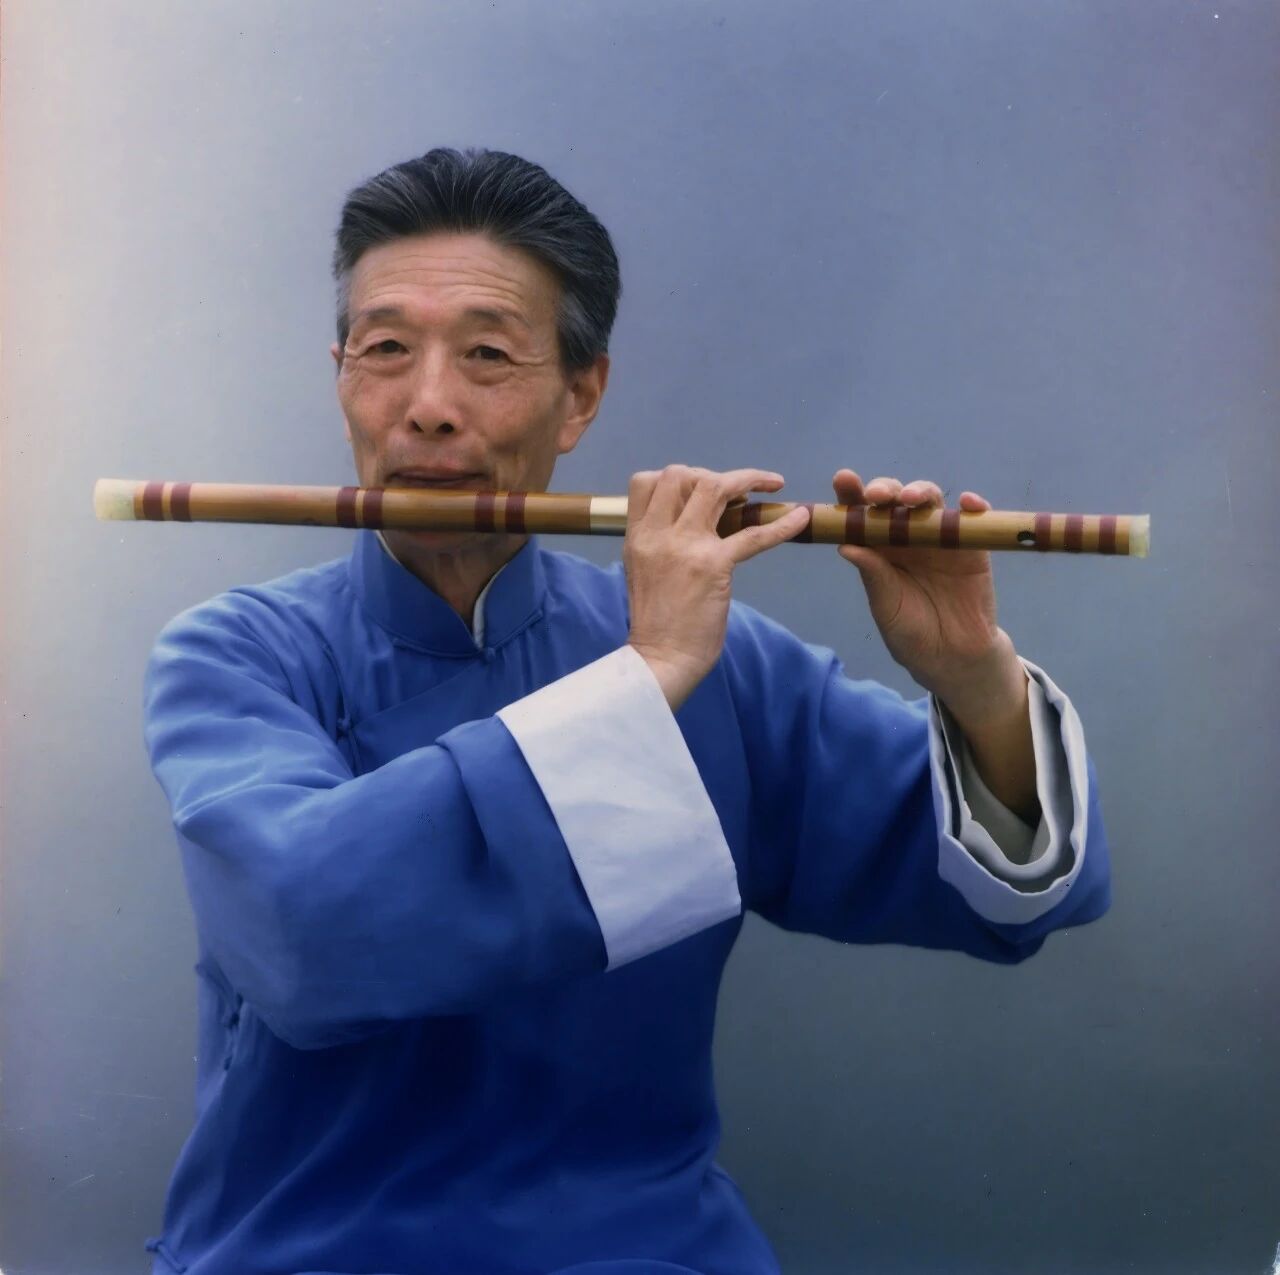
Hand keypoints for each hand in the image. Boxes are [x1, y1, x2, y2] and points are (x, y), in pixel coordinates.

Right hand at [625, 465, 809, 708]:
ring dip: (747, 479)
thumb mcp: (642, 571)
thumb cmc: (656, 622)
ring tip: (770, 486)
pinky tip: (800, 519)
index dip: (676, 477)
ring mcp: (685, 547)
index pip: (645, 481)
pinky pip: (753, 535)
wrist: (661, 658)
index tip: (699, 489)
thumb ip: (659, 542)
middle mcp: (657, 534)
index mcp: (636, 536)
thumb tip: (688, 521)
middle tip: (737, 491)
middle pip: (681, 475)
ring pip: (714, 487)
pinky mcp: (714, 566)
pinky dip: (781, 525)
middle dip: (712, 474)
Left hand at [834, 469, 1015, 707]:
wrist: (951, 657)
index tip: (843, 480)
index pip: (862, 515)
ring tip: (912, 498)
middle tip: (877, 495)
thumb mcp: (887, 607)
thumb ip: (874, 577)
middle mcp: (906, 536)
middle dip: (885, 489)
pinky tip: (968, 503)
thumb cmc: (911, 633)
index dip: (851, 495)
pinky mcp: (971, 546)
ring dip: (921, 491)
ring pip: (930, 502)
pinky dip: (973, 507)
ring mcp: (939, 537)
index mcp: (878, 548)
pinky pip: (972, 520)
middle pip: (895, 501)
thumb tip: (845, 546)